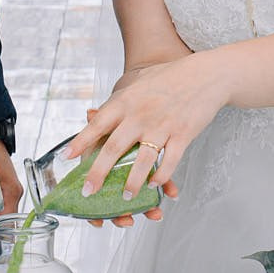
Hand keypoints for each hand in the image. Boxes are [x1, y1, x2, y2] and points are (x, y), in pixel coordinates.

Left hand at [67, 53, 226, 200]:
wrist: (206, 74)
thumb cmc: (168, 78)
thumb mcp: (137, 83)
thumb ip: (115, 102)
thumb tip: (91, 115)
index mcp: (125, 101)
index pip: (97, 124)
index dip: (80, 142)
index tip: (67, 158)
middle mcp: (140, 114)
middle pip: (114, 148)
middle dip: (99, 173)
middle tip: (88, 191)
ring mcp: (162, 125)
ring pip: (142, 161)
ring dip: (132, 182)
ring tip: (125, 198)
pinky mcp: (183, 134)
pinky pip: (170, 161)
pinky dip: (162, 176)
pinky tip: (155, 185)